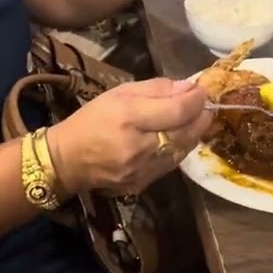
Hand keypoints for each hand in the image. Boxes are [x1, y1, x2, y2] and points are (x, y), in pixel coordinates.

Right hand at [47, 78, 211, 193]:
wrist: (67, 159)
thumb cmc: (91, 119)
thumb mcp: (118, 93)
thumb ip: (155, 89)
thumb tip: (187, 88)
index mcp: (128, 118)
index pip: (176, 111)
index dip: (196, 101)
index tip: (202, 91)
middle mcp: (137, 147)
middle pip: (185, 133)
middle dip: (201, 117)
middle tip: (205, 105)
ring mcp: (141, 170)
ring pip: (182, 151)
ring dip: (193, 134)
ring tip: (194, 120)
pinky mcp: (142, 184)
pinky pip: (171, 164)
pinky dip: (179, 149)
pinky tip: (177, 138)